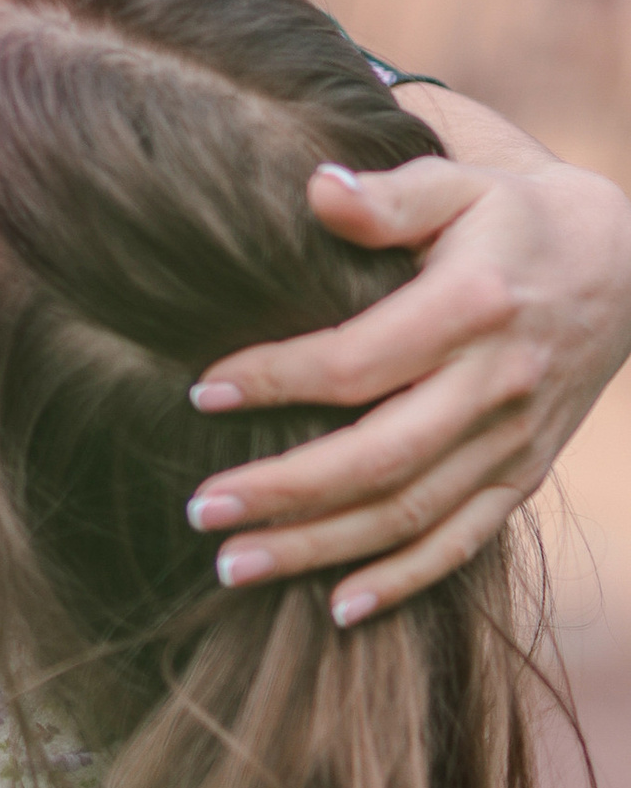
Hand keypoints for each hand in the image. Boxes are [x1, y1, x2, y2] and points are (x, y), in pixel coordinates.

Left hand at [188, 129, 630, 624]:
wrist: (620, 262)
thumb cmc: (510, 213)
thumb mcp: (458, 179)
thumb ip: (387, 195)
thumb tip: (316, 187)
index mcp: (472, 307)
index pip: (359, 362)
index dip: (276, 381)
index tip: (199, 394)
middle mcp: (496, 384)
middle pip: (380, 459)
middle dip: (286, 492)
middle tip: (199, 509)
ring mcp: (514, 439)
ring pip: (413, 513)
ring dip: (322, 549)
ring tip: (235, 565)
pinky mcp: (525, 472)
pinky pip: (464, 539)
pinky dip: (405, 580)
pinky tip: (338, 607)